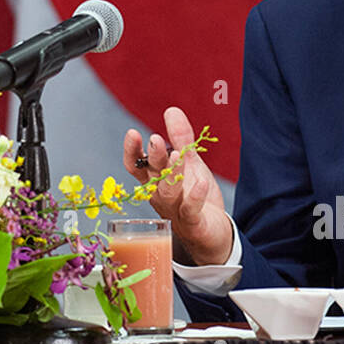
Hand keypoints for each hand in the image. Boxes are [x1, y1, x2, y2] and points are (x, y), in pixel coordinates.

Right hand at [123, 106, 231, 264]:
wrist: (211, 233)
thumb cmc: (193, 197)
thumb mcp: (189, 164)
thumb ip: (181, 139)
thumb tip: (171, 110)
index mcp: (155, 181)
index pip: (136, 166)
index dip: (132, 151)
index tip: (132, 133)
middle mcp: (160, 196)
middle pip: (152, 175)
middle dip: (153, 157)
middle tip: (155, 139)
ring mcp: (175, 211)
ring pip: (169, 192)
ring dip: (171, 173)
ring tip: (176, 155)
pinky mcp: (193, 223)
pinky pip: (191, 210)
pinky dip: (195, 197)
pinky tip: (202, 182)